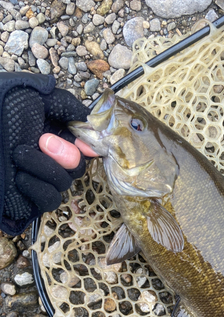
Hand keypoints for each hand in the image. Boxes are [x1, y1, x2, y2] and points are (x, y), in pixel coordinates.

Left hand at [0, 72, 97, 235]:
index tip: (86, 142)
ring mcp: (39, 178)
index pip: (84, 144)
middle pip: (78, 166)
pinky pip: (49, 200)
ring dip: (46, 168)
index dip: (90, 144)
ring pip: (64, 183)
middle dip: (66, 154)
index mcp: (53, 132)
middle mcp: (49, 156)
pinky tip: (19, 176)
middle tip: (43, 141)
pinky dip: (39, 188)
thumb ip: (64, 103)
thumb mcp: (30, 95)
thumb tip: (88, 117)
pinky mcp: (29, 199)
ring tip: (18, 154)